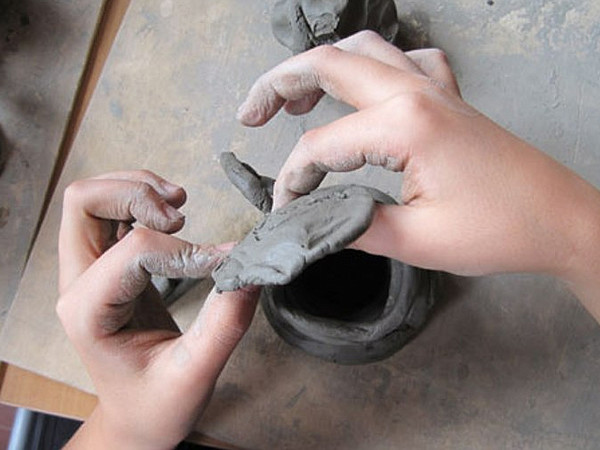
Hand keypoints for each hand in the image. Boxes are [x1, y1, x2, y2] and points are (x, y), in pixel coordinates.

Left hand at [57, 171, 259, 448]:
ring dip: (138, 189)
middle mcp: (78, 284)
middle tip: (181, 216)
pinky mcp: (106, 265)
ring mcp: (88, 271)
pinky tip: (174, 216)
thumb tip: (250, 270)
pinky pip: (111, 211)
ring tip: (180, 207)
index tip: (224, 266)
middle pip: (85, 203)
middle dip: (136, 194)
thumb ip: (224, 324)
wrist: (136, 415)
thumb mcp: (194, 375)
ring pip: (93, 198)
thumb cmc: (158, 403)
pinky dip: (143, 199)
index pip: (133, 252)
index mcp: (90, 313)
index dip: (186, 251)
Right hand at [237, 31, 599, 318]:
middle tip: (249, 114)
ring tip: (293, 96)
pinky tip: (367, 87)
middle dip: (277, 85)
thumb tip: (313, 223)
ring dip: (320, 65)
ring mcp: (435, 88)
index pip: (321, 146)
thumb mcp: (416, 241)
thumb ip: (353, 226)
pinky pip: (406, 60)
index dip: (293, 179)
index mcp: (404, 125)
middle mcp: (415, 92)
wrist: (559, 220)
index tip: (286, 208)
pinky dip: (375, 66)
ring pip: (363, 50)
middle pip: (328, 64)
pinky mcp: (449, 98)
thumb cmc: (499, 230)